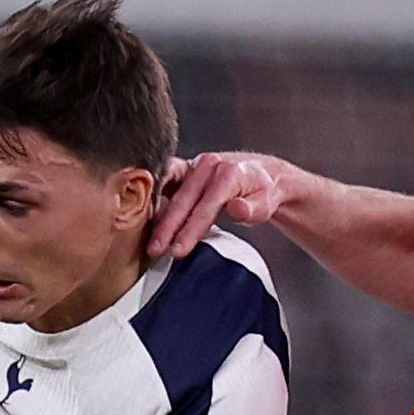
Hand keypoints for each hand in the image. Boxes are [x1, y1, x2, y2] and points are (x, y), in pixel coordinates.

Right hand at [147, 150, 294, 259]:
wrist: (263, 174)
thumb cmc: (263, 192)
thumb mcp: (267, 203)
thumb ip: (252, 209)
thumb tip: (236, 209)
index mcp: (228, 173)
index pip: (205, 207)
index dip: (190, 230)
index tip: (178, 249)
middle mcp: (209, 165)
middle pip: (184, 199)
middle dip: (168, 227)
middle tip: (156, 248)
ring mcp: (195, 164)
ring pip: (171, 189)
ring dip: (157, 214)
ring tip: (148, 235)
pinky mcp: (185, 168)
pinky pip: (165, 178)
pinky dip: (155, 194)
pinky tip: (147, 212)